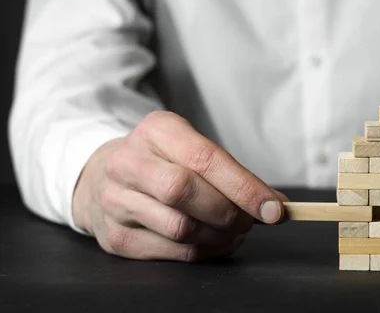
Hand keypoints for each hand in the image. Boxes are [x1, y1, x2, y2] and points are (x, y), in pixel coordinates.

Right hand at [72, 111, 287, 260]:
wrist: (103, 177)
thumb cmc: (162, 161)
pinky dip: (204, 251)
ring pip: (180, 228)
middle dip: (230, 212)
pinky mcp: (115, 237)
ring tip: (234, 231)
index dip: (244, 187)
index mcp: (156, 130)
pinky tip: (214, 241)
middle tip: (251, 220)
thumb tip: (274, 205)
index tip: (275, 208)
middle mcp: (128, 162)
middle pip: (186, 192)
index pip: (205, 159)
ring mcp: (116, 201)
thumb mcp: (190, 147)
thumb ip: (230, 172)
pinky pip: (171, 252)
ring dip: (220, 236)